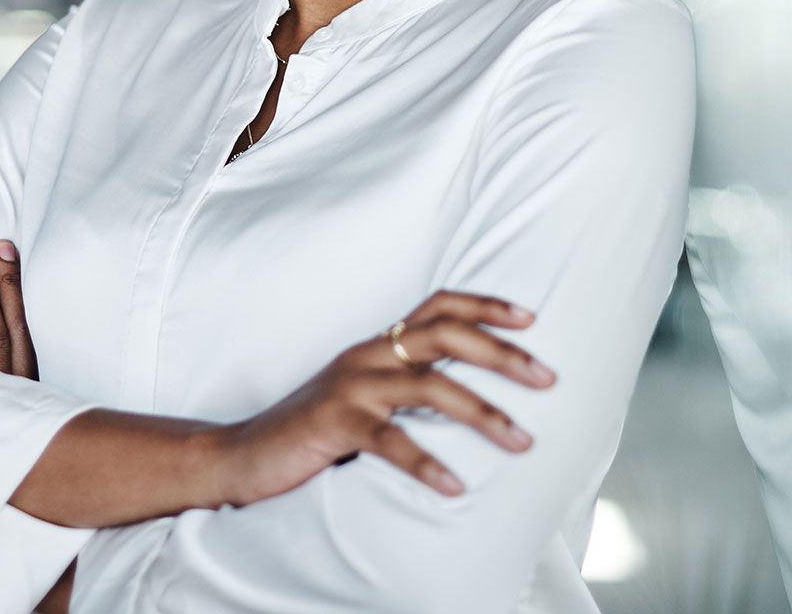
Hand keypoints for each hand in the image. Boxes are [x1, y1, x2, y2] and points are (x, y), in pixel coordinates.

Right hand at [208, 288, 555, 506]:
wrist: (242, 454)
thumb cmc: (313, 431)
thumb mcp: (363, 396)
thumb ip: (405, 385)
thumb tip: (471, 396)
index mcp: (377, 344)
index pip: (438, 306)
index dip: (485, 305)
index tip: (531, 318)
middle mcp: (367, 355)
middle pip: (445, 336)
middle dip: (502, 354)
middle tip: (548, 378)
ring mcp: (350, 388)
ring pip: (429, 386)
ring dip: (483, 413)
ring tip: (523, 441)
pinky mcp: (333, 424)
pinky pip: (389, 441)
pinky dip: (426, 462)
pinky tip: (455, 486)